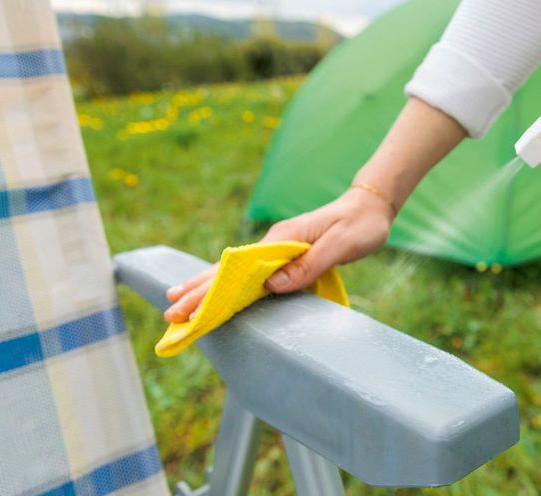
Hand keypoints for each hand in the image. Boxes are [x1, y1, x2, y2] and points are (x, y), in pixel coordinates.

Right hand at [163, 187, 393, 322]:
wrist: (370, 207)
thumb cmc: (360, 225)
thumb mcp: (342, 244)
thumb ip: (309, 264)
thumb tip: (272, 285)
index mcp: (281, 240)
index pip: (236, 269)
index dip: (211, 290)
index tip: (188, 308)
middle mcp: (272, 243)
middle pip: (226, 271)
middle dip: (198, 293)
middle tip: (170, 315)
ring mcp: (276, 249)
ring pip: (233, 272)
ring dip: (207, 289)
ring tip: (178, 304)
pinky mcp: (285, 256)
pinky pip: (250, 274)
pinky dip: (230, 286)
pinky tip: (217, 294)